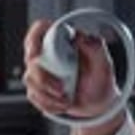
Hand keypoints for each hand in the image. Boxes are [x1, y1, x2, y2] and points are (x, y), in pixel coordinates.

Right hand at [23, 19, 122, 134]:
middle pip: (31, 59)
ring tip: (67, 101)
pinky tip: (63, 105)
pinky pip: (33, 95)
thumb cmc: (101, 78)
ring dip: (47, 95)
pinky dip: (49, 104)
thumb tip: (79, 37)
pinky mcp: (38, 87)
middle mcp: (48, 53)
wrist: (99, 102)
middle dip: (43, 78)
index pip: (40, 29)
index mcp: (62, 40)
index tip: (36, 54)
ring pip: (30, 79)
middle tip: (61, 89)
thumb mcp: (104, 63)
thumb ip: (96, 47)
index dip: (34, 38)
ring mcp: (40, 70)